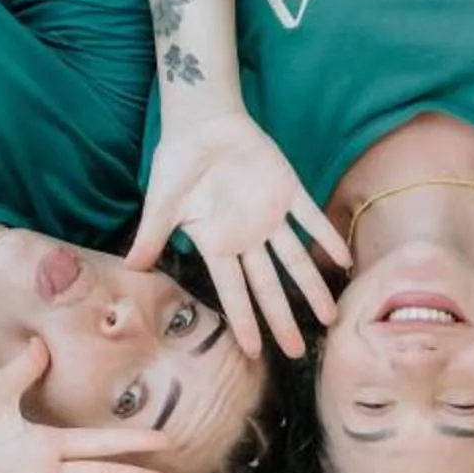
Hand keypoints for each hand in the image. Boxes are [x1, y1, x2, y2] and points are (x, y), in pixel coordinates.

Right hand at [131, 108, 348, 357]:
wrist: (201, 120)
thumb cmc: (177, 162)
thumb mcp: (161, 204)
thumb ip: (151, 237)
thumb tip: (129, 270)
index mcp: (217, 245)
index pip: (233, 292)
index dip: (243, 321)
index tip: (253, 352)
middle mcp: (246, 238)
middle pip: (268, 286)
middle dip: (282, 319)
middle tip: (297, 352)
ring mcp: (269, 216)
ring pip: (295, 260)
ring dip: (312, 287)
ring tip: (330, 316)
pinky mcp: (288, 190)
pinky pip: (311, 219)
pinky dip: (327, 238)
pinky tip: (343, 261)